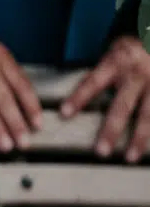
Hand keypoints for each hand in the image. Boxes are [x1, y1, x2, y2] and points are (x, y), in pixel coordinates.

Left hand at [61, 36, 149, 160]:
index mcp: (117, 63)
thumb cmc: (132, 48)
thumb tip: (76, 99)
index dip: (79, 97)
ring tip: (130, 157)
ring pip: (148, 115)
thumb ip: (101, 75)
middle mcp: (136, 75)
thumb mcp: (113, 53)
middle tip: (100, 151)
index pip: (94, 82)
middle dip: (111, 130)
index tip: (65, 113)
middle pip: (122, 106)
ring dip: (139, 139)